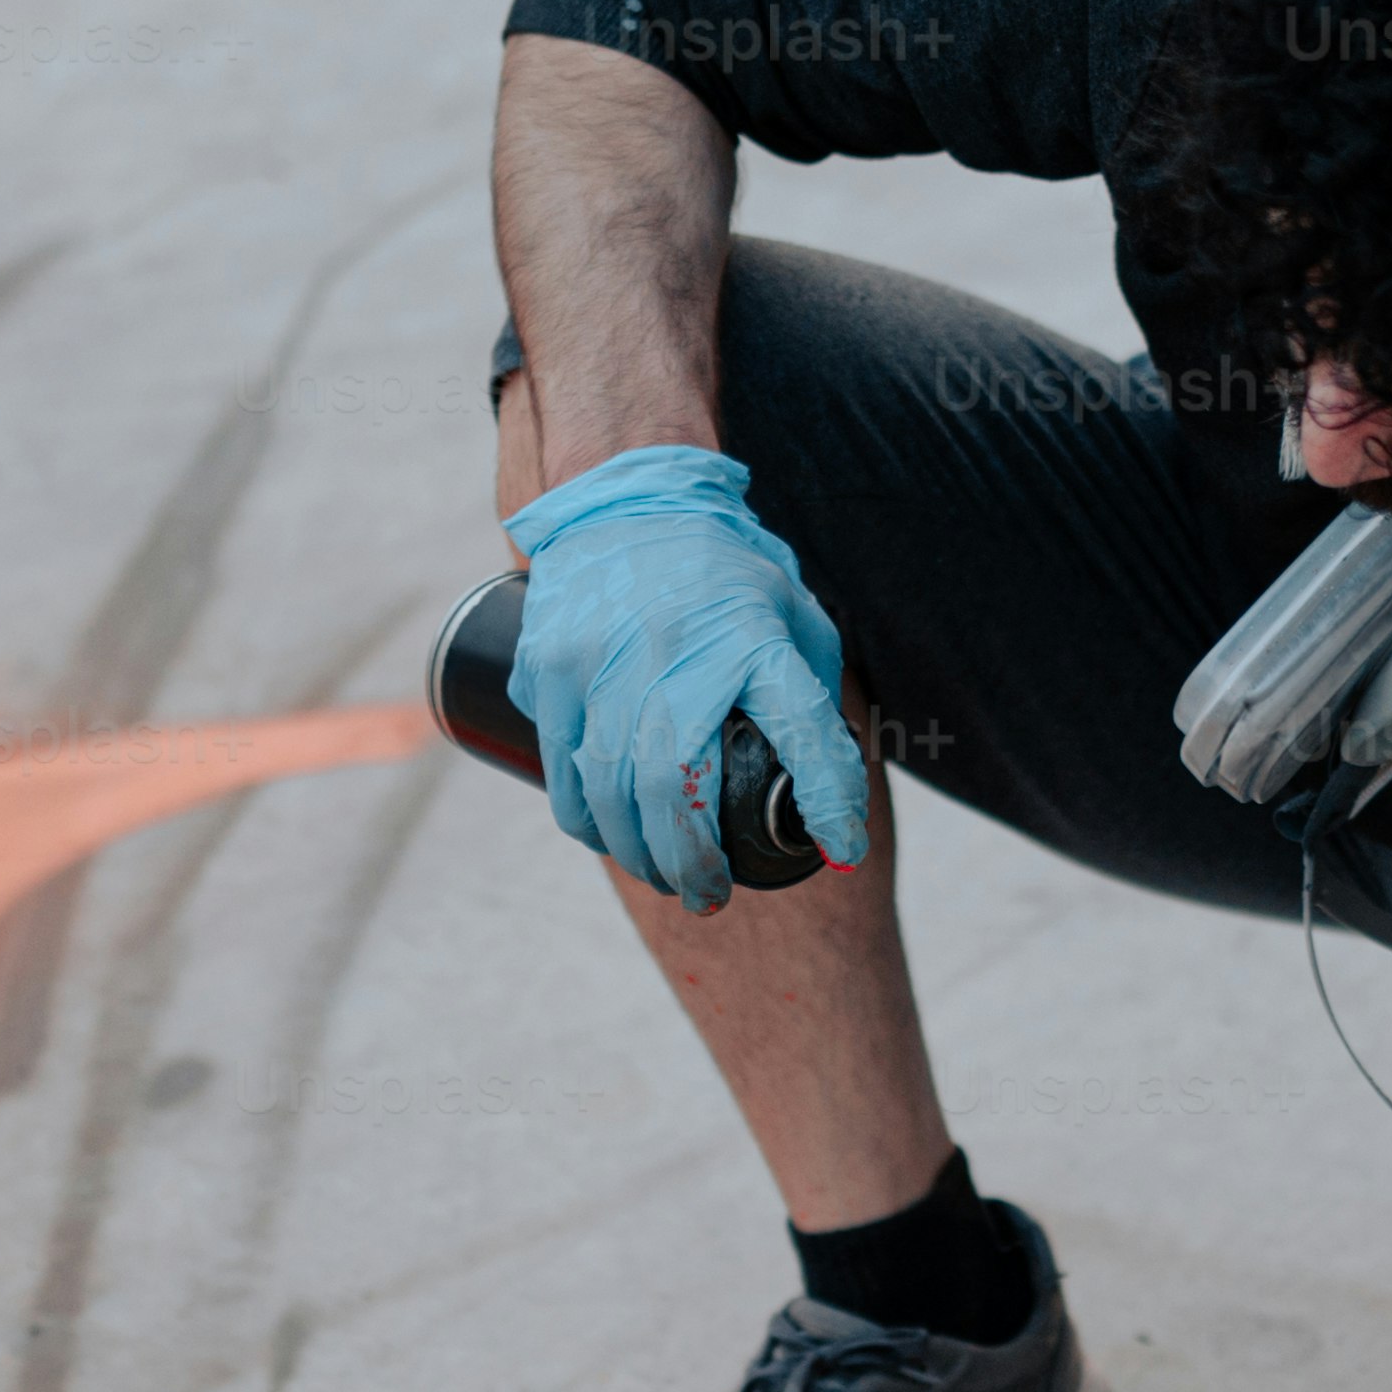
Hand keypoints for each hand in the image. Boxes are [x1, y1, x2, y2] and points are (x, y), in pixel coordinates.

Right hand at [500, 445, 870, 908]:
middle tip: (707, 895)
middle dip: (690, 864)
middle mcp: (678, 652)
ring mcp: (603, 661)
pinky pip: (561, 768)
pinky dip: (584, 817)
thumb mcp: (789, 609)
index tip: (839, 850)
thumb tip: (830, 782)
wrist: (624, 497)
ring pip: (609, 793)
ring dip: (634, 853)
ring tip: (659, 875)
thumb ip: (809, 686)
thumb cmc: (719, 565)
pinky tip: (606, 836)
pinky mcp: (552, 667)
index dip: (827, 800)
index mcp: (755, 636)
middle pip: (674, 791)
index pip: (805, 730)